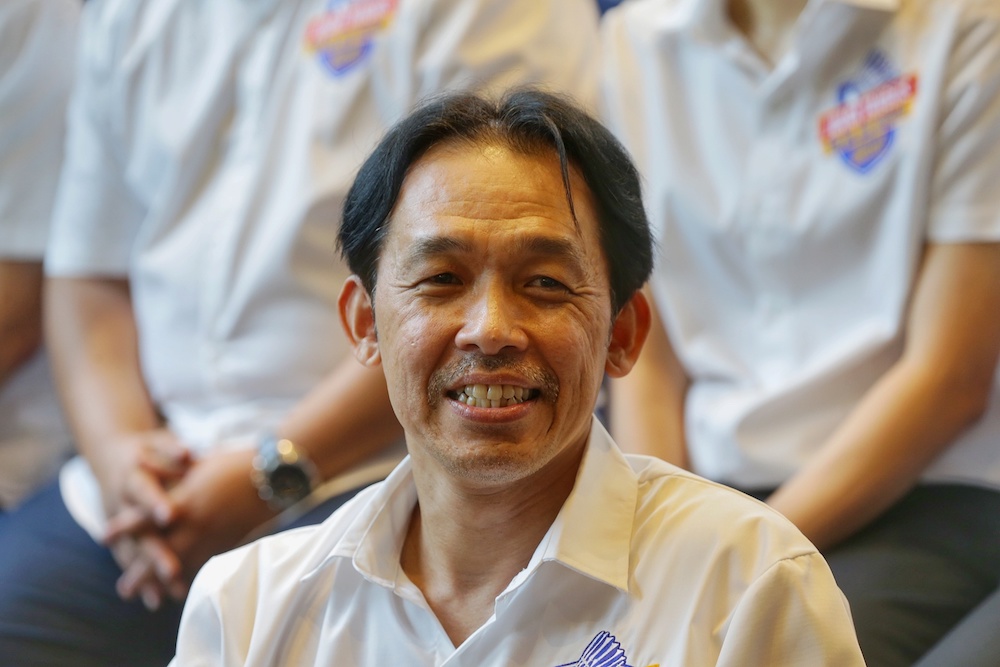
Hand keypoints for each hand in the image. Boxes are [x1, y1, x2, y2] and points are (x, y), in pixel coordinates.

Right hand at [99, 429, 191, 607]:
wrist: (111, 456)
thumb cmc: (145, 448)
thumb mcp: (157, 441)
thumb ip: (171, 448)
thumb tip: (188, 453)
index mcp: (133, 477)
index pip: (144, 491)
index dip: (155, 503)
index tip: (170, 515)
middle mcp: (122, 503)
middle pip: (139, 531)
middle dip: (154, 552)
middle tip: (172, 571)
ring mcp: (119, 523)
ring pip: (133, 552)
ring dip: (146, 575)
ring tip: (161, 597)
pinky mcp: (121, 536)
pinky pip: (131, 561)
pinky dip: (141, 580)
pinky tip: (154, 599)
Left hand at [108, 448, 275, 606]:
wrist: (273, 475)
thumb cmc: (236, 463)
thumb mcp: (200, 462)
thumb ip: (172, 470)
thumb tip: (142, 464)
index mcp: (186, 498)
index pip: (148, 516)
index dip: (124, 527)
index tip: (104, 536)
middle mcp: (197, 522)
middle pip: (162, 551)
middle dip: (141, 571)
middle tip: (123, 590)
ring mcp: (215, 535)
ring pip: (185, 563)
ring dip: (165, 581)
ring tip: (151, 597)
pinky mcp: (231, 542)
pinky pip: (207, 563)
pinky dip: (193, 575)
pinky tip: (185, 585)